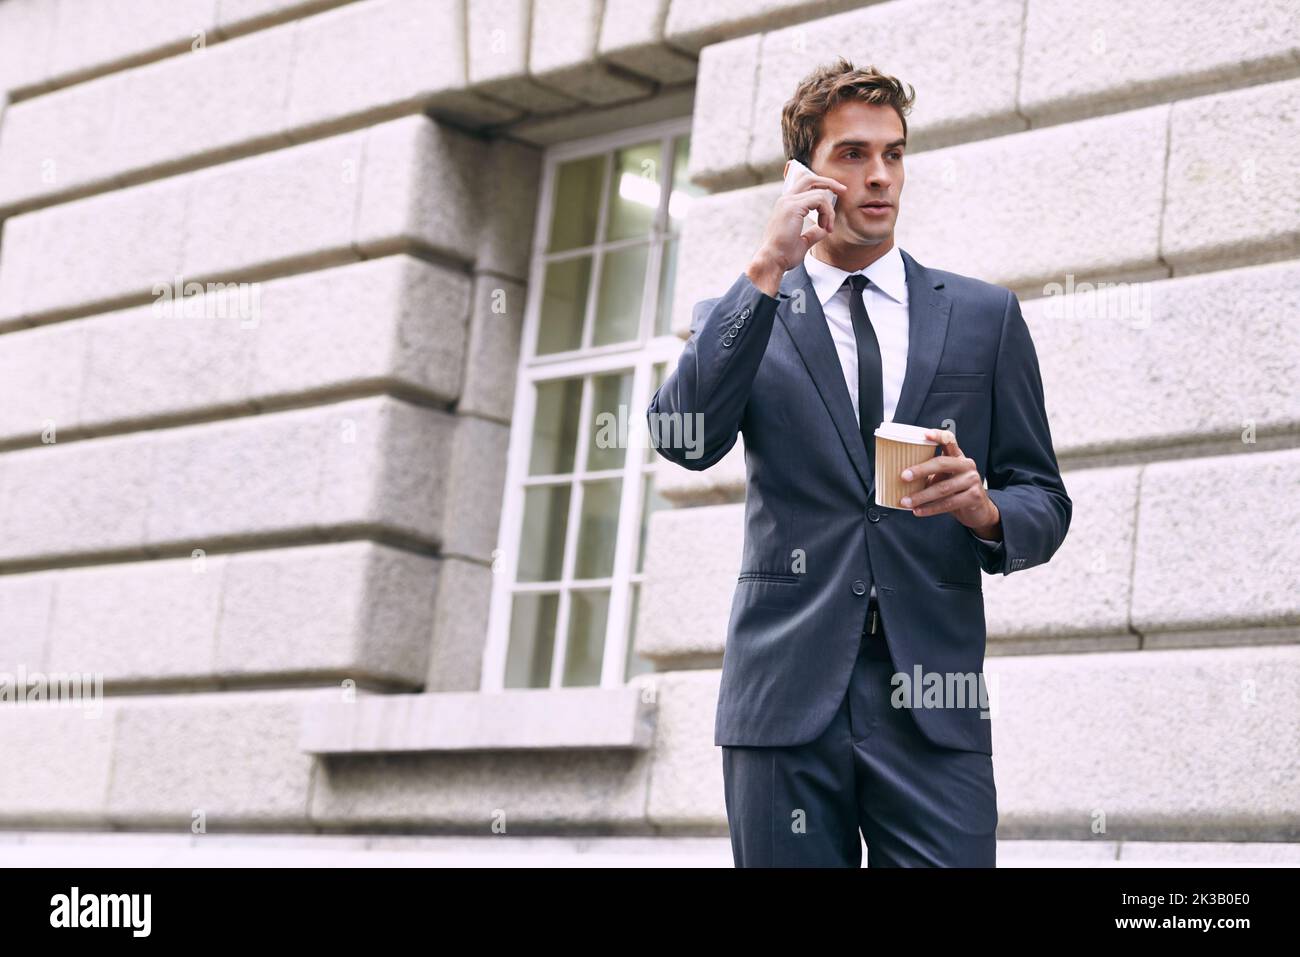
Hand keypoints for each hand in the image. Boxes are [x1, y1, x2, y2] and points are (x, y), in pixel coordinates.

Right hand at [747, 171, 847, 293]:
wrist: (772, 261)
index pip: (804, 184)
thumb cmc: (783, 255)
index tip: (835, 195)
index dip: (821, 186)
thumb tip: (824, 229)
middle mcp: (786, 200)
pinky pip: (819, 200)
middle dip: (829, 182)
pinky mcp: (793, 207)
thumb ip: (813, 233)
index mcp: (785, 206)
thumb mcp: (802, 242)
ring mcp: (788, 202)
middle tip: (843, 190)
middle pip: (810, 178)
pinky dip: (827, 213)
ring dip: (829, 211)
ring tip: (827, 228)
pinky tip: (825, 227)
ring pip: (819, 192)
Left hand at [899, 428, 1000, 538]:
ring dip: (921, 496)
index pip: (950, 441)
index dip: (939, 435)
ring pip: (943, 488)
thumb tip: (900, 476)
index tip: (925, 434)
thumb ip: (929, 474)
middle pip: (942, 463)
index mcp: (957, 457)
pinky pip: (948, 503)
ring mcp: (972, 480)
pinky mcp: (974, 497)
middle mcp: (966, 465)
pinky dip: (930, 508)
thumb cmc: (956, 491)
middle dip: (920, 470)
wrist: (978, 510)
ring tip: (905, 501)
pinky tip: (918, 511)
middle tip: (903, 476)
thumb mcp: (944, 478)